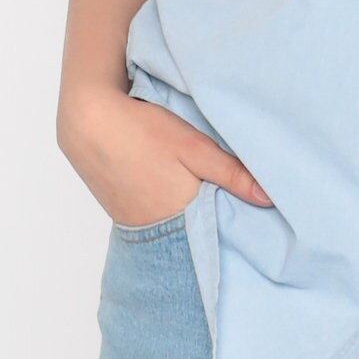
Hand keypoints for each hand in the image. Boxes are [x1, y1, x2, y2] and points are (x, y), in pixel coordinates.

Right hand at [59, 87, 271, 226]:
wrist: (89, 122)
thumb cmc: (143, 131)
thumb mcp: (195, 147)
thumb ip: (231, 174)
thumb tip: (269, 199)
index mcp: (180, 216)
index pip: (216, 236)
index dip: (234, 228)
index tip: (256, 225)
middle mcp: (156, 229)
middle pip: (195, 234)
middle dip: (214, 224)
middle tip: (236, 210)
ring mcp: (135, 224)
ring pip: (174, 226)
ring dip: (190, 217)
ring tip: (206, 198)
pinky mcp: (121, 212)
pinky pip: (154, 220)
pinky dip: (168, 211)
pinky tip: (174, 192)